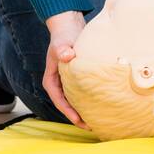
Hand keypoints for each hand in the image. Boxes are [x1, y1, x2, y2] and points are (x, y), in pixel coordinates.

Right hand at [43, 10, 89, 129]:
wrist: (69, 26)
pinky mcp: (78, 78)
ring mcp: (68, 81)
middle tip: (92, 127)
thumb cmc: (64, 35)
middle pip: (68, 104)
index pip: (59, 100)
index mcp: (51, 80)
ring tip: (99, 121)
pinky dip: (90, 100)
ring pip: (76, 100)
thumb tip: (67, 56)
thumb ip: (63, 49)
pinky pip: (83, 92)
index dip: (68, 112)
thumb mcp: (62, 42)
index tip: (79, 120)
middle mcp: (59, 83)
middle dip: (78, 117)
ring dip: (85, 110)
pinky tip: (102, 105)